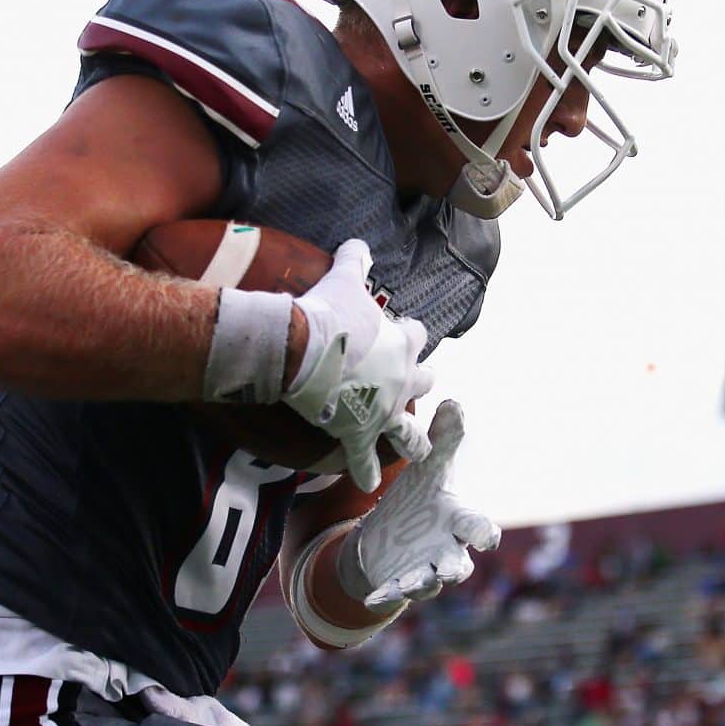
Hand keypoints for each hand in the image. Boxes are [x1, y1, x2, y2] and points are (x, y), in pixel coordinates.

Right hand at [282, 239, 434, 489]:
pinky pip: (365, 461)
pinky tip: (369, 482)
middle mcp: (401, 378)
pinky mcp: (359, 434)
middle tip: (412, 380)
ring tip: (419, 450)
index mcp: (402, 342)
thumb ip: (355, 261)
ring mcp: (383, 410)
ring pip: (410, 432)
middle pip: (423, 379)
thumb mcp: (344, 279)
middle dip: (419, 379)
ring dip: (413, 439)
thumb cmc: (326, 311)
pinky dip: (366, 472)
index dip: (409, 334)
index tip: (399, 333)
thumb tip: (359, 243)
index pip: (418, 335)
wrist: (301, 348)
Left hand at [338, 400, 500, 611]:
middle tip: (450, 570)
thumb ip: (444, 438)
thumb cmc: (421, 498)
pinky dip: (384, 594)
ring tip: (411, 584)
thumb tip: (454, 402)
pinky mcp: (396, 583)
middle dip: (454, 568)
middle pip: (459, 567)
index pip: (478, 529)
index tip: (485, 538)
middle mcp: (446, 552)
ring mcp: (422, 571)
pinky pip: (392, 593)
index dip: (483, 534)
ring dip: (420, 585)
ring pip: (428, 585)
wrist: (391, 533)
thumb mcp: (429, 468)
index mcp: (456, 522)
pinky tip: (371, 596)